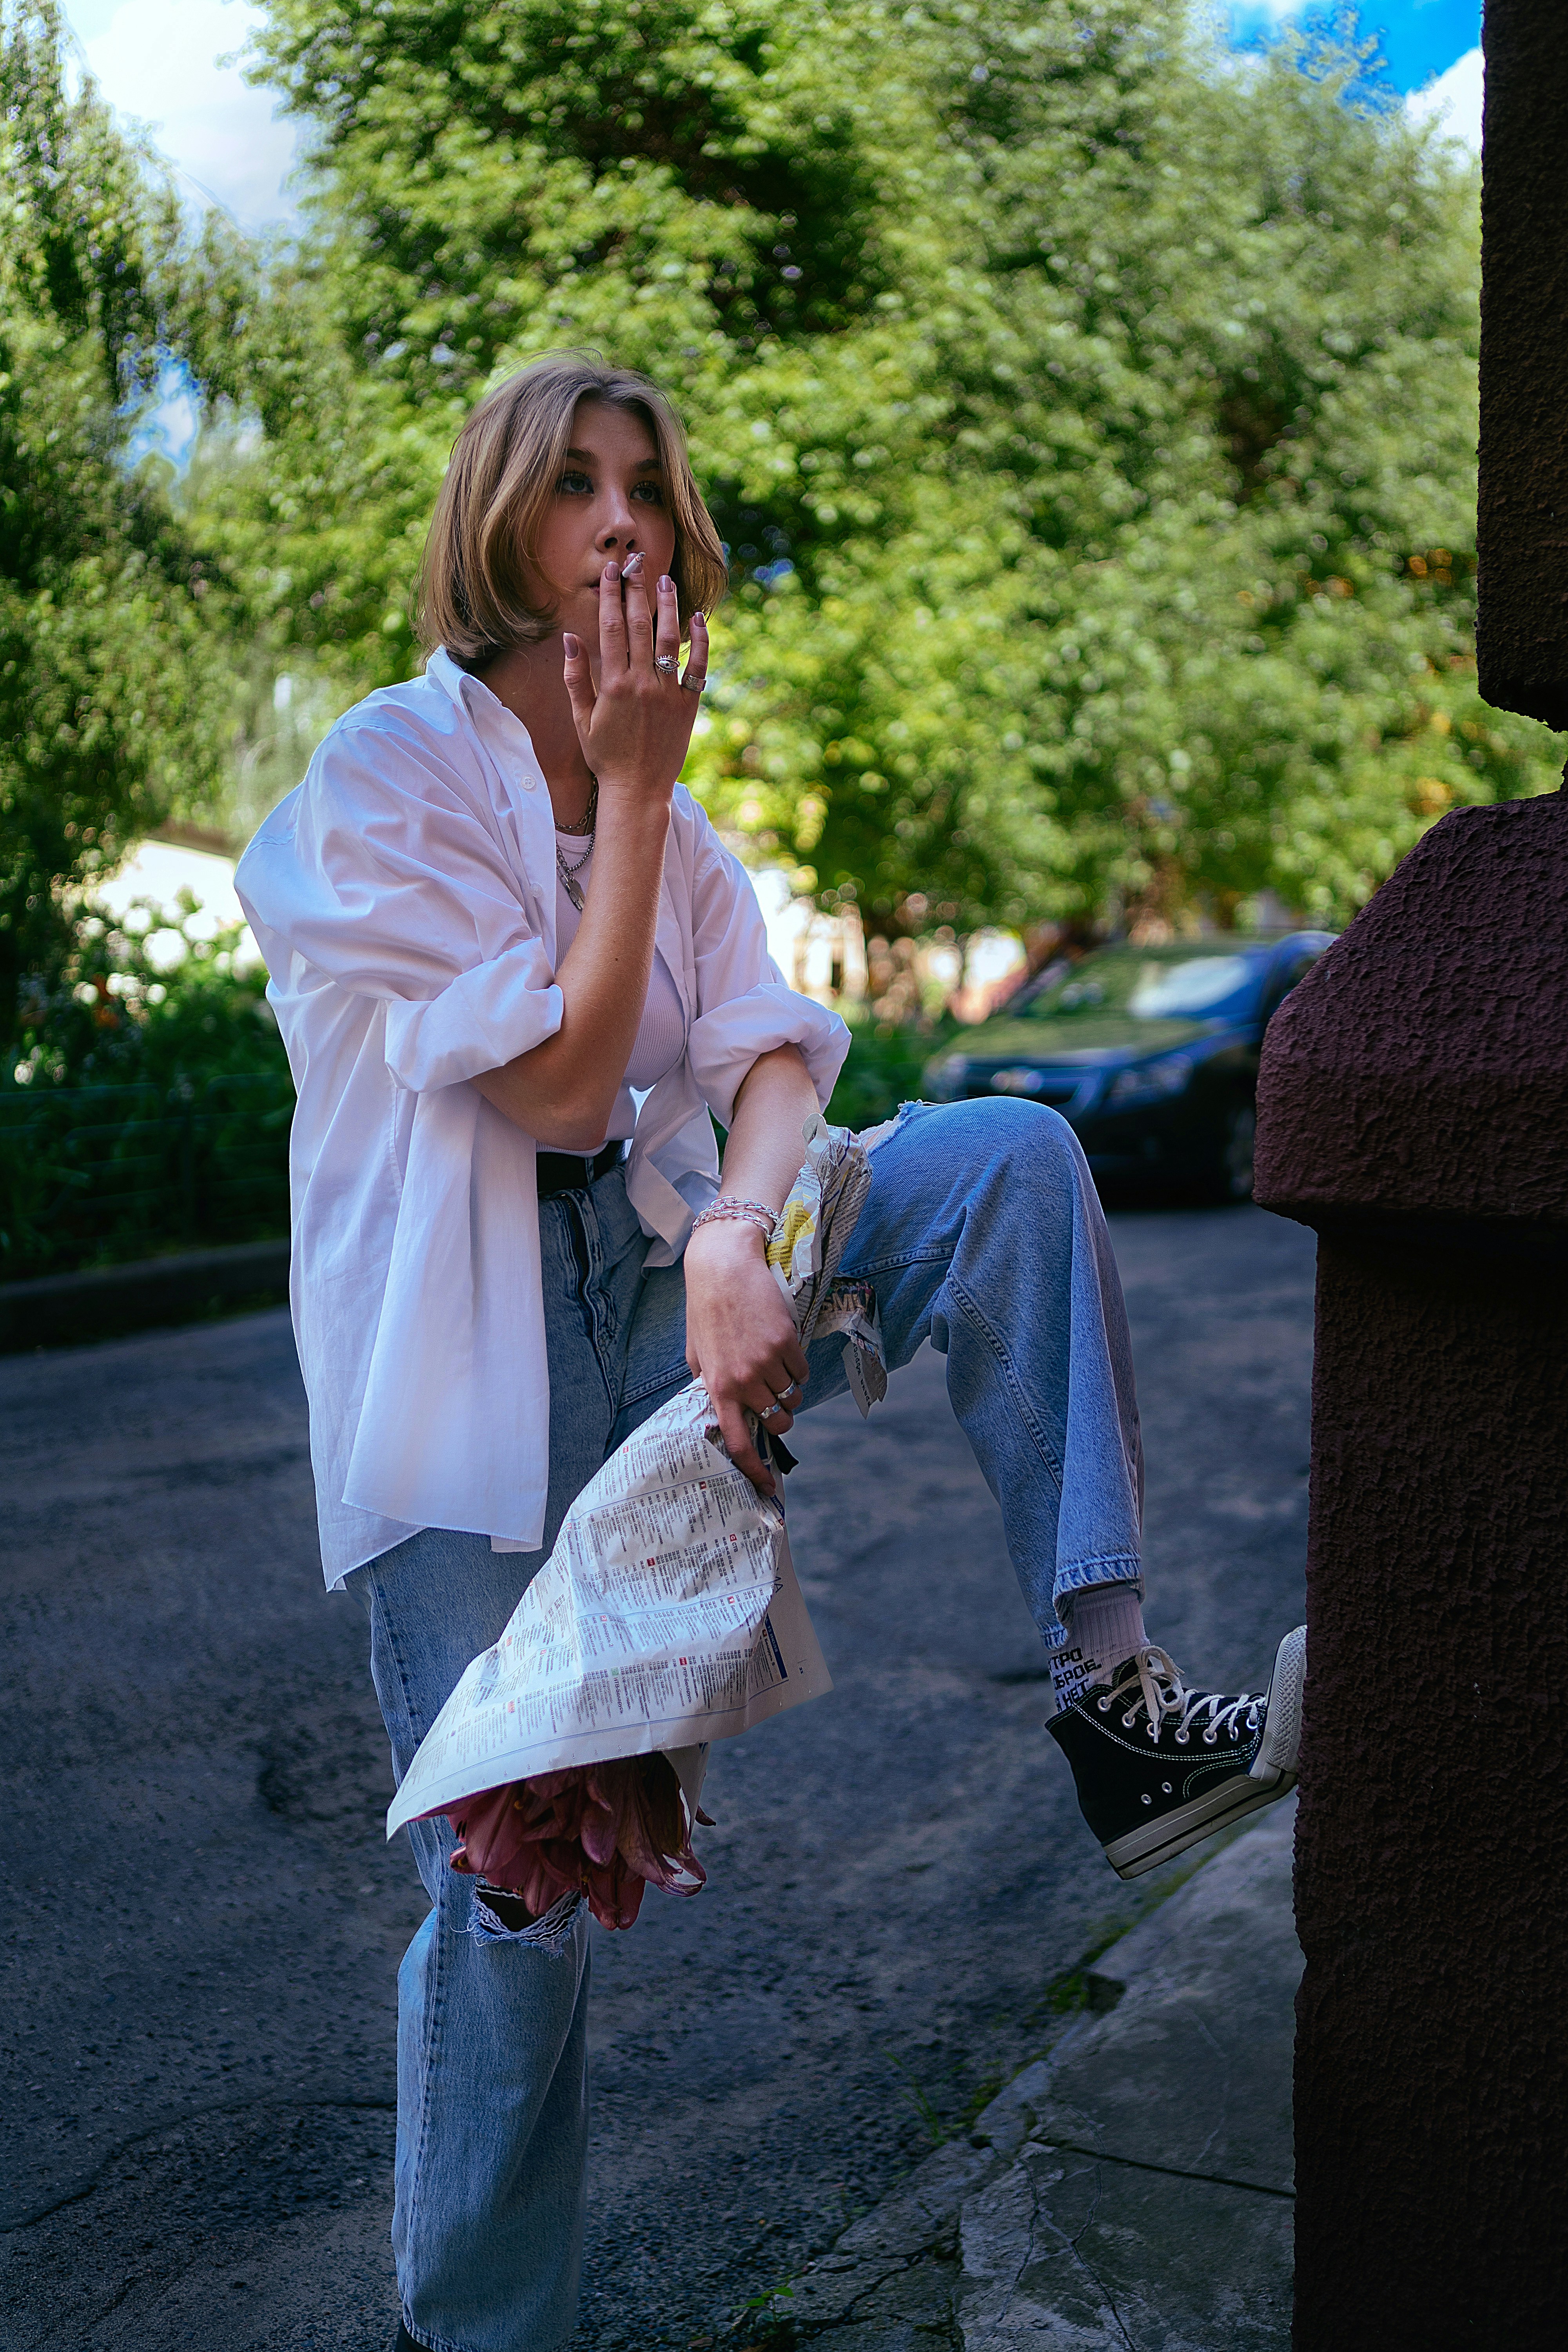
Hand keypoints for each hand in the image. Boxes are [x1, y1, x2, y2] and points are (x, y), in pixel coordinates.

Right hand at [561, 556, 709, 799]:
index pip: (611, 628)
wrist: (637, 790)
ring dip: (668, 607)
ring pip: (670, 640)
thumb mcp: (582, 718)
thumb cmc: (605, 756)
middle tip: (638, 563)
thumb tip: (569, 638)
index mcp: (613, 684)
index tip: (612, 571)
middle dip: (637, 591)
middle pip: (640, 626)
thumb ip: (575, 677)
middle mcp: (642, 684)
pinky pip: (698, 667)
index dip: (611, 595)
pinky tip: (700, 617)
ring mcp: (668, 694)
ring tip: (665, 581)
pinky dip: (701, 641)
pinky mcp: (689, 705)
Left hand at [683, 1220, 808, 1495]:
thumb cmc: (706, 1310)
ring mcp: (767, 1362)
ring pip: (794, 1398)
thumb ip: (710, 1385)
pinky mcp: (787, 1343)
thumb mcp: (698, 1354)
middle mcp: (744, 1379)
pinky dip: (797, 1367)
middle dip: (781, 1418)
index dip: (754, 1470)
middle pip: (778, 1422)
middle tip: (774, 1400)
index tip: (766, 1486)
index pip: (738, 1442)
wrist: (723, 1268)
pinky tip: (782, 1348)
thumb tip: (722, 1412)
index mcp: (718, 1387)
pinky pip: (803, 1371)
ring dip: (790, 1391)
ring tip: (775, 1367)